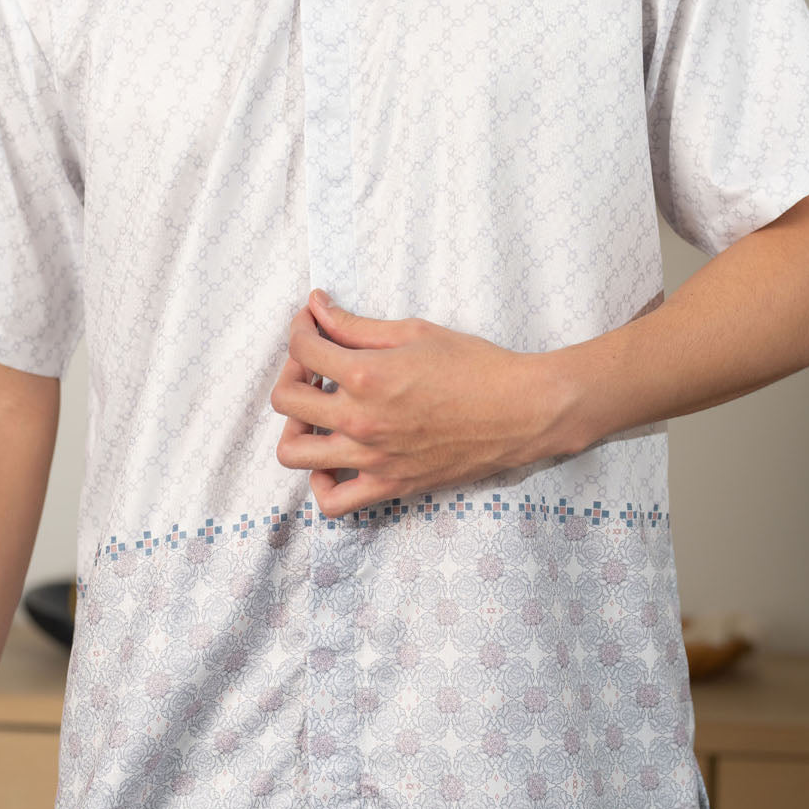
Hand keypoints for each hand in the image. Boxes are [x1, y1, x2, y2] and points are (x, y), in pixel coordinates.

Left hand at [270, 289, 574, 518]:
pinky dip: (320, 485)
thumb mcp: (414, 332)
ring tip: (316, 414)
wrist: (522, 410)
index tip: (311, 325)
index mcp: (366, 375)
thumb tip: (316, 306)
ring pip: (295, 454)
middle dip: (292, 372)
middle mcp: (361, 419)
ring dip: (294, 428)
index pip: (302, 350)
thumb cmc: (476, 366)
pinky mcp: (390, 486)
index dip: (300, 330)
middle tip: (314, 364)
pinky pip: (333, 503)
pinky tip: (332, 461)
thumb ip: (356, 325)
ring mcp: (372, 458)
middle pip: (286, 400)